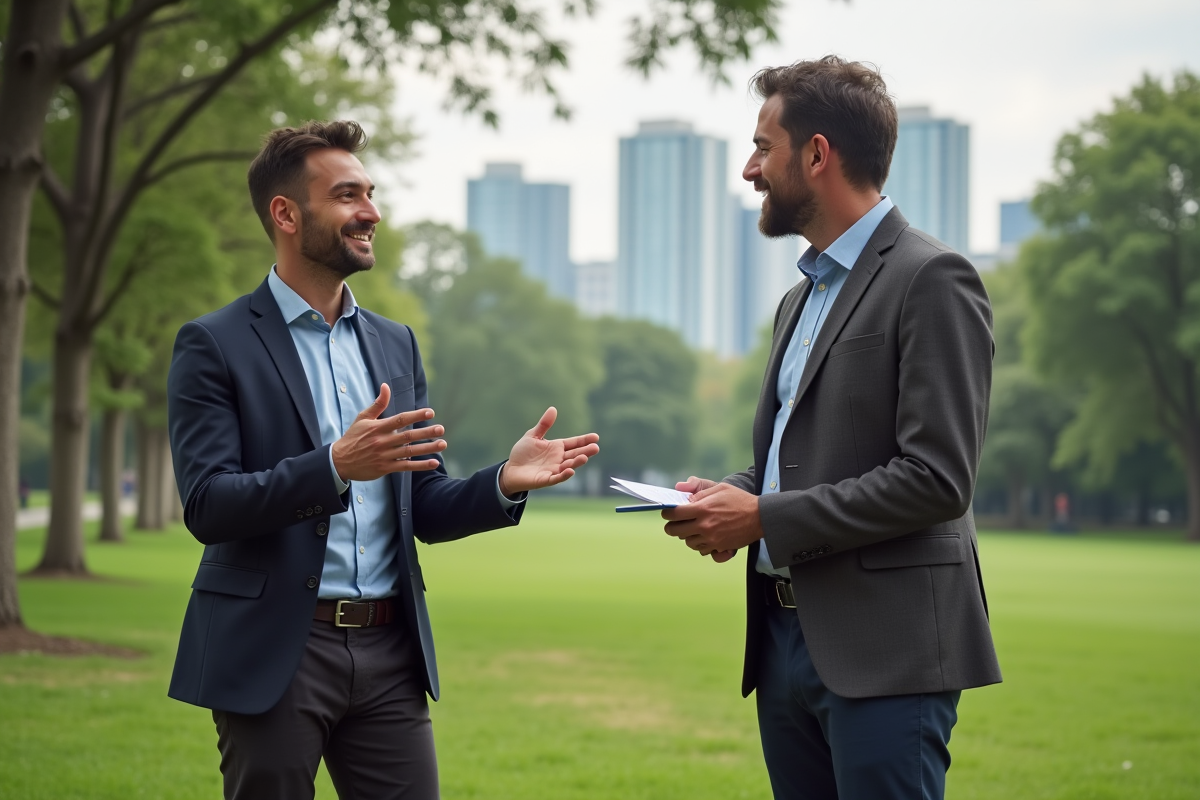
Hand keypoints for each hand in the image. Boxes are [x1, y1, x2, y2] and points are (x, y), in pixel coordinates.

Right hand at [331, 384, 447, 481]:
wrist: (339, 462)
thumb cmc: (353, 437)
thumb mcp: (362, 418)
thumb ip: (378, 404)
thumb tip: (386, 385)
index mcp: (377, 428)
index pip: (400, 419)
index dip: (415, 415)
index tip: (430, 412)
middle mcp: (382, 442)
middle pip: (407, 436)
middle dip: (426, 432)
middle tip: (441, 429)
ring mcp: (384, 456)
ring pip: (409, 452)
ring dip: (427, 448)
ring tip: (442, 444)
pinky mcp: (385, 468)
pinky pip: (405, 467)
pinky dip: (420, 465)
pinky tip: (433, 462)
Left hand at [498, 407, 599, 495]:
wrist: (511, 470)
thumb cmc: (523, 453)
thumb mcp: (533, 435)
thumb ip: (544, 424)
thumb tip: (553, 409)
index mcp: (557, 447)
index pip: (573, 443)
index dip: (584, 440)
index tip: (595, 437)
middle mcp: (558, 459)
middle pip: (574, 454)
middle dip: (585, 451)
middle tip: (595, 448)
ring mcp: (554, 469)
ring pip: (568, 466)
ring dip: (576, 462)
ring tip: (584, 458)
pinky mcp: (546, 479)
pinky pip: (557, 478)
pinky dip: (564, 475)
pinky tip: (570, 471)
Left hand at [673, 477, 735, 561]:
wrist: (759, 517)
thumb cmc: (739, 500)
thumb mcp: (719, 489)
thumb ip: (699, 493)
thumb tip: (683, 497)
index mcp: (702, 509)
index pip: (674, 514)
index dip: (667, 513)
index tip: (667, 512)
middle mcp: (704, 525)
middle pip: (675, 531)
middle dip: (672, 526)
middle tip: (673, 523)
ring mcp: (711, 538)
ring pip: (687, 541)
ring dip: (686, 535)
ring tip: (691, 528)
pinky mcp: (718, 547)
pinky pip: (700, 549)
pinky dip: (698, 543)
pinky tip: (702, 535)